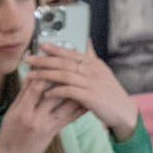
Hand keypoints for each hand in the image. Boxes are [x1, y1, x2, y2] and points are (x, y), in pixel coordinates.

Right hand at [0, 74, 85, 152]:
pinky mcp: (56, 132)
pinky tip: (87, 97)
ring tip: (85, 78)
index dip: (45, 73)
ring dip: (77, 91)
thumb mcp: (11, 113)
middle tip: (74, 66)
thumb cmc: (9, 133)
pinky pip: (71, 117)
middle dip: (64, 79)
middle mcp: (36, 118)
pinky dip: (80, 106)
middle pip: (53, 94)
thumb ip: (23, 95)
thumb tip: (32, 76)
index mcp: (22, 111)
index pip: (35, 87)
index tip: (54, 61)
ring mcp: (47, 126)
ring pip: (66, 105)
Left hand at [25, 43, 139, 139]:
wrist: (123, 111)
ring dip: (45, 75)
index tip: (41, 45)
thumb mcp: (103, 72)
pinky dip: (56, 91)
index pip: (71, 53)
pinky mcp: (90, 96)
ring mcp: (92, 83)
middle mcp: (93, 70)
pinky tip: (45, 92)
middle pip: (64, 62)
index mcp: (94, 64)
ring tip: (31, 75)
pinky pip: (69, 91)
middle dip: (44, 60)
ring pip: (64, 75)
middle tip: (28, 59)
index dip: (55, 48)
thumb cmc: (111, 93)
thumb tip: (87, 42)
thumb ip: (92, 57)